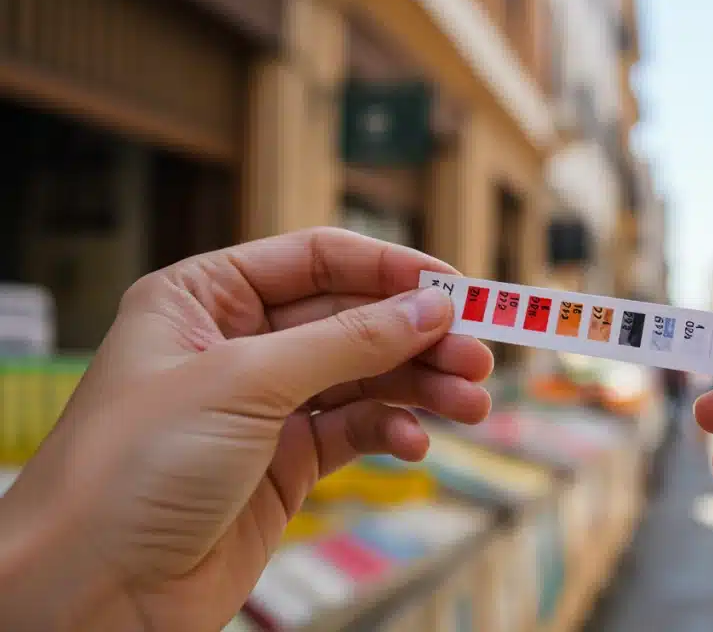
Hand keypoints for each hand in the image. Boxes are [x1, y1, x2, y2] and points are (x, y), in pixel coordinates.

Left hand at [0, 228, 492, 630]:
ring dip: (418, 387)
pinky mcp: (283, 463)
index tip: (455, 289)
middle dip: (417, 337)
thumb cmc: (133, 468)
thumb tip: (430, 307)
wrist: (93, 591)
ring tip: (470, 403)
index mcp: (204, 298)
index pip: (317, 260)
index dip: (390, 270)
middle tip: (479, 356)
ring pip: (362, 378)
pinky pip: (353, 432)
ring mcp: (262, 406)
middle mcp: (235, 345)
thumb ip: (346, 341)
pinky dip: (390, 433)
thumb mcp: (245, 383)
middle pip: (351, 320)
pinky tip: (413, 444)